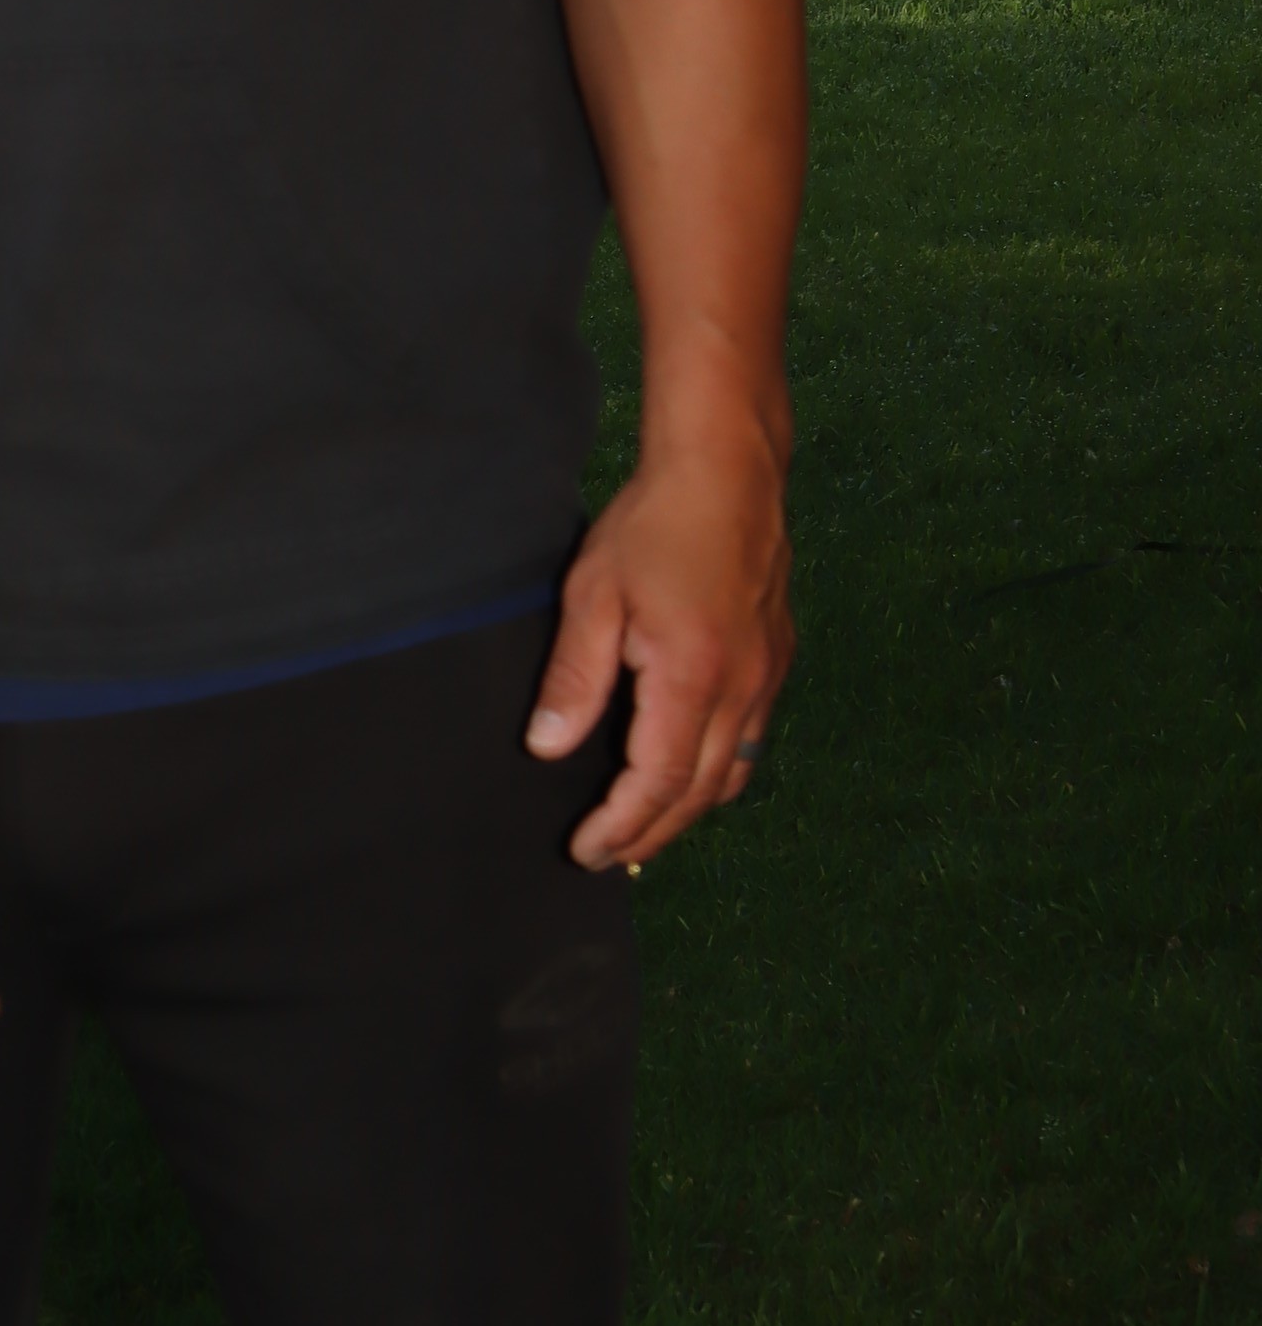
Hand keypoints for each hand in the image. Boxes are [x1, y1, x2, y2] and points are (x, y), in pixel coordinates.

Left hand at [525, 434, 791, 869]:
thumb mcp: (593, 597)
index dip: (621, 824)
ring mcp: (768, 676)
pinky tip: (688, 772)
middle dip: (652, 832)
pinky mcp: (777, 659)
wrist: (726, 471)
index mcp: (694, 678)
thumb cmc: (654, 525)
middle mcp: (743, 688)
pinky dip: (717, 772)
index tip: (586, 849)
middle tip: (608, 854)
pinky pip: (750, 739)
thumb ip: (573, 680)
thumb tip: (548, 747)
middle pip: (700, 792)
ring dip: (688, 809)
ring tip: (644, 829)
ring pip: (733, 772)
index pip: (659, 782)